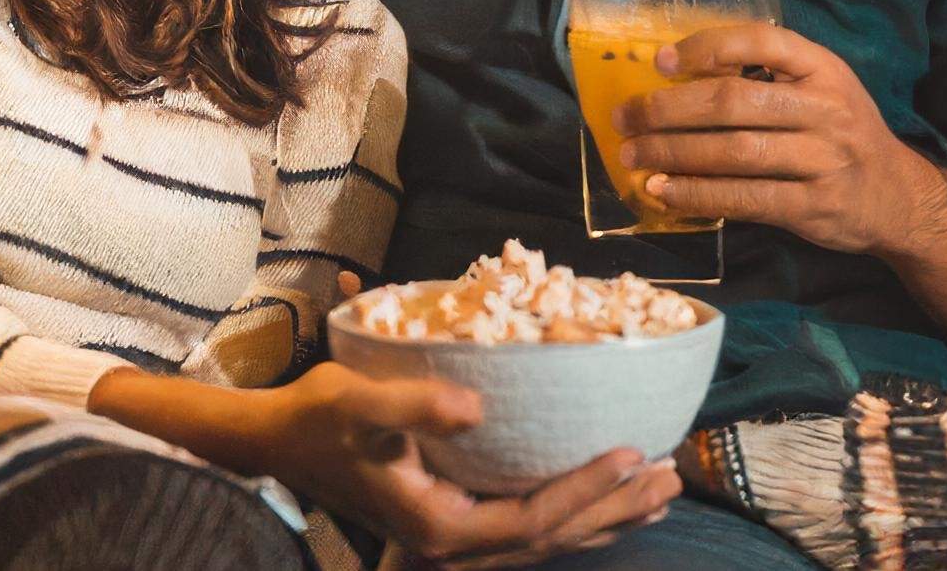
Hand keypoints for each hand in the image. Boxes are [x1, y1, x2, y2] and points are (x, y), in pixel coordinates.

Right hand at [265, 363, 679, 566]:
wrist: (277, 440)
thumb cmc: (318, 416)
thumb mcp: (360, 402)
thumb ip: (417, 406)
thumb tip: (475, 407)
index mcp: (437, 525)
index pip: (531, 520)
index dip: (584, 491)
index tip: (629, 452)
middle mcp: (451, 544)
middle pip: (551, 539)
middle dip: (613, 509)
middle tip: (669, 477)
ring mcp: (453, 539)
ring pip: (544, 542)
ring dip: (603, 518)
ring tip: (657, 495)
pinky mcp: (453, 523)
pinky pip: (526, 532)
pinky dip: (571, 517)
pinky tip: (601, 504)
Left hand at [615, 23, 943, 257]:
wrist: (899, 199)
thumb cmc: (842, 135)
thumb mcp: (822, 89)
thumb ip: (769, 75)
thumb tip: (678, 72)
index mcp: (825, 69)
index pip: (763, 40)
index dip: (707, 46)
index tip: (660, 61)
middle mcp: (826, 110)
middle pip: (734, 101)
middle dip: (669, 109)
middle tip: (626, 117)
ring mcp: (821, 161)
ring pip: (734, 153)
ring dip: (673, 154)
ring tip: (633, 156)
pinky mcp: (811, 207)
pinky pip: (743, 199)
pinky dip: (696, 195)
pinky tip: (663, 192)